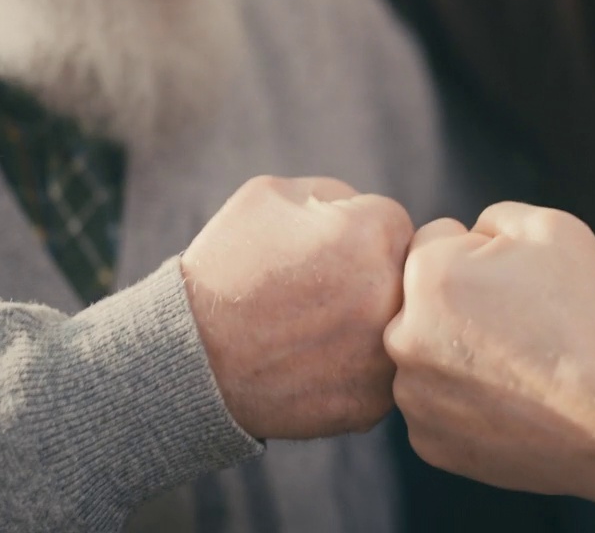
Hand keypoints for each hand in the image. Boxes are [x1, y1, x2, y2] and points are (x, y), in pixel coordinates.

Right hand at [180, 175, 414, 440]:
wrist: (190, 355)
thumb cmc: (227, 266)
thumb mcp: (272, 195)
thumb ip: (336, 194)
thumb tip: (367, 213)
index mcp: (377, 232)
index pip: (393, 227)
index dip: (355, 238)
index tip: (322, 256)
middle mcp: (393, 292)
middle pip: (404, 280)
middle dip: (371, 282)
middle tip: (320, 296)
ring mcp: (386, 352)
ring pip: (397, 331)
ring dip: (368, 328)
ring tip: (314, 331)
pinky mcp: (373, 401)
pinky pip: (379, 378)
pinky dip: (353, 372)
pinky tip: (313, 365)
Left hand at [385, 203, 594, 518]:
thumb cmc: (591, 316)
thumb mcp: (551, 229)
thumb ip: (491, 218)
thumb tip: (466, 236)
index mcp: (427, 275)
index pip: (430, 241)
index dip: (476, 253)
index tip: (513, 282)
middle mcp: (403, 337)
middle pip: (419, 302)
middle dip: (456, 304)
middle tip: (516, 327)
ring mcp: (413, 397)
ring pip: (425, 357)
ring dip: (455, 355)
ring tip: (517, 368)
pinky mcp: (428, 442)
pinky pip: (437, 406)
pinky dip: (464, 404)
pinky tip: (510, 404)